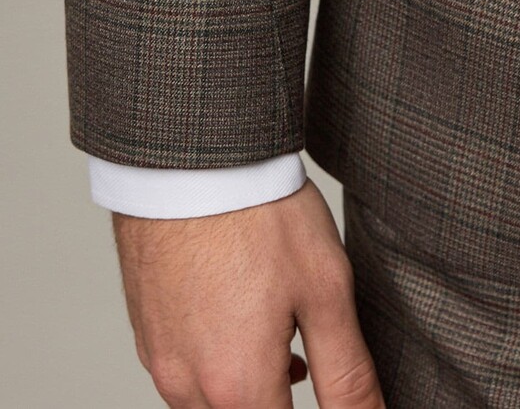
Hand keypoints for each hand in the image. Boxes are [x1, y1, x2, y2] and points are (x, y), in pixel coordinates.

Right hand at [112, 177, 384, 407]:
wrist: (192, 160)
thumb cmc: (259, 215)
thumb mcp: (326, 292)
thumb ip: (348, 376)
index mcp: (239, 388)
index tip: (324, 372)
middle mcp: (189, 387)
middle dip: (281, 397)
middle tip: (310, 353)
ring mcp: (161, 360)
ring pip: (213, 402)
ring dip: (250, 383)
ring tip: (286, 332)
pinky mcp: (146, 332)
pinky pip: (187, 372)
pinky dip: (220, 360)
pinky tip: (246, 316)